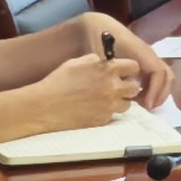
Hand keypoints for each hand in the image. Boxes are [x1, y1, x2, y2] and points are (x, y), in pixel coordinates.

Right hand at [1, 50, 137, 137]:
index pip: (134, 67)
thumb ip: (96, 60)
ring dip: (120, 100)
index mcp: (107, 69)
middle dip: (128, 86)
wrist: (46, 105)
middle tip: (118, 86)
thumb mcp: (77, 62)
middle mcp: (112, 87)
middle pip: (135, 87)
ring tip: (106, 99)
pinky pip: (113, 115)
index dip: (130, 69)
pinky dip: (107, 112)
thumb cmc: (58, 81)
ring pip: (127, 104)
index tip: (125, 72)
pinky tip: (95, 108)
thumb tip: (105, 61)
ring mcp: (109, 105)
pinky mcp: (103, 120)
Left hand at [81, 14, 174, 105]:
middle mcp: (147, 54)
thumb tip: (126, 88)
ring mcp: (146, 58)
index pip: (158, 71)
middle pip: (167, 75)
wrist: (94, 26)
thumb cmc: (96, 39)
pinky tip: (137, 97)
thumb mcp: (100, 56)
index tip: (147, 105)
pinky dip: (151, 89)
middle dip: (161, 93)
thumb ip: (113, 72)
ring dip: (158, 92)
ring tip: (143, 104)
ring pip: (163, 76)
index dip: (156, 90)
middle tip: (148, 108)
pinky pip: (154, 76)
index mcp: (140, 51)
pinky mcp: (141, 62)